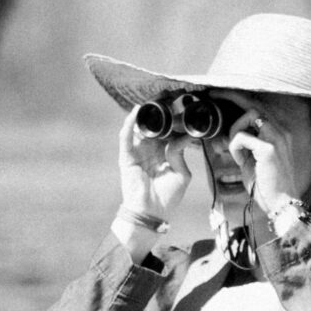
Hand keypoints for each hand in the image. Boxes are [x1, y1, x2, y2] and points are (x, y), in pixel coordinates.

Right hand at [118, 109, 193, 224]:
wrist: (152, 213)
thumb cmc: (167, 197)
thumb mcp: (181, 174)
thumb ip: (180, 154)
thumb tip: (183, 137)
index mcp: (164, 155)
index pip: (169, 133)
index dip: (174, 121)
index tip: (183, 107)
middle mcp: (150, 151)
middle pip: (154, 128)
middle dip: (160, 114)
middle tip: (168, 97)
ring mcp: (137, 153)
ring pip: (140, 129)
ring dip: (145, 115)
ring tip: (152, 100)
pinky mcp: (126, 157)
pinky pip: (126, 137)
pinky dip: (129, 124)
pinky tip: (135, 112)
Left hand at [222, 98, 310, 224]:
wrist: (280, 204)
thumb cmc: (266, 185)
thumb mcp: (250, 161)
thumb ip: (241, 146)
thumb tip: (223, 137)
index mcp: (278, 133)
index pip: (259, 108)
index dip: (239, 97)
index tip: (220, 92)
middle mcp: (280, 131)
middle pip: (253, 105)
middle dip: (232, 97)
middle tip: (213, 95)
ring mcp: (277, 138)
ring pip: (248, 116)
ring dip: (235, 131)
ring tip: (237, 151)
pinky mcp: (269, 148)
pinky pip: (242, 137)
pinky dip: (235, 148)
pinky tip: (240, 161)